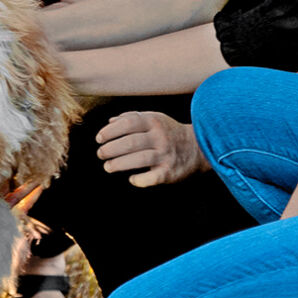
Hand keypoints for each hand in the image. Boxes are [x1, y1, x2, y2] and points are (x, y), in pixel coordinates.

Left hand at [94, 110, 208, 187]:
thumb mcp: (154, 118)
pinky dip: (138, 180)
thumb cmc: (169, 132)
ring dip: (118, 164)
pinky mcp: (169, 172)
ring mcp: (165, 155)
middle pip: (130, 143)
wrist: (198, 147)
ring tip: (108, 167)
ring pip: (138, 159)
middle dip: (110, 149)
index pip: (127, 123)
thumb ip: (132, 117)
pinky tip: (132, 179)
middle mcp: (160, 137)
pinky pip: (151, 178)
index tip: (99, 138)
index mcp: (154, 122)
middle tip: (100, 154)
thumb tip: (110, 122)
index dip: (110, 131)